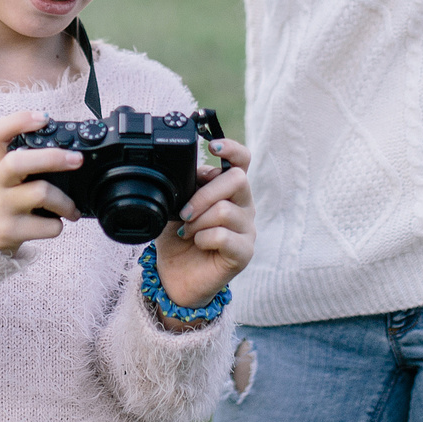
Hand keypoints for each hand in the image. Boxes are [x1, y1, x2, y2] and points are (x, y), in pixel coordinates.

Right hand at [0, 111, 82, 254]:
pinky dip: (58, 225)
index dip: (18, 121)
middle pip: (19, 162)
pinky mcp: (8, 231)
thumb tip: (68, 151)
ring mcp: (1, 207)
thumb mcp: (3, 174)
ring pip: (41, 194)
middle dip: (52, 158)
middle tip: (76, 160)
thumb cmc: (1, 198)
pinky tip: (54, 224)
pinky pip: (47, 226)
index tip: (43, 119)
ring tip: (71, 208)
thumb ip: (26, 159)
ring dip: (65, 202)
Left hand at [152, 136, 255, 317]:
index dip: (231, 149)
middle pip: (236, 180)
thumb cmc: (178, 238)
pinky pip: (224, 236)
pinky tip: (198, 244)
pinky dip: (204, 239)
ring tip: (187, 232)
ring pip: (226, 210)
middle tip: (184, 212)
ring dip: (198, 221)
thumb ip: (187, 186)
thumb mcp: (176, 205)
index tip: (212, 146)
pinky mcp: (244, 253)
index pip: (242, 160)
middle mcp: (243, 205)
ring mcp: (247, 229)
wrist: (176, 276)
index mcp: (229, 189)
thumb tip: (193, 172)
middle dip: (203, 194)